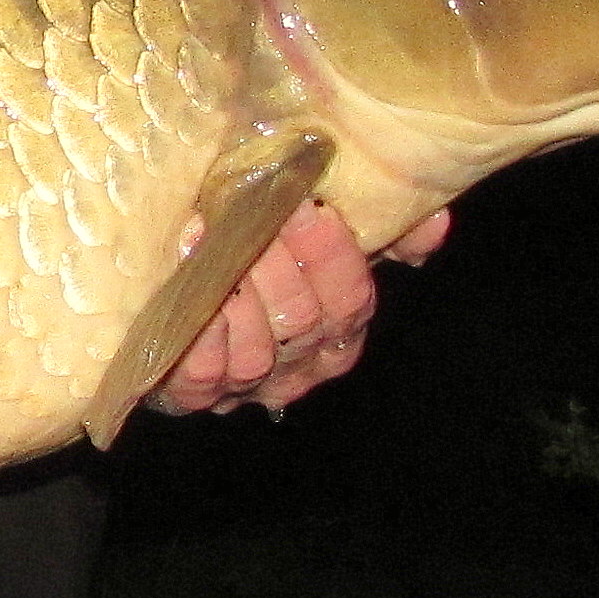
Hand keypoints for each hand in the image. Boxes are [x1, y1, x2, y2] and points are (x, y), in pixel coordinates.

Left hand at [149, 202, 451, 416]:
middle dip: (280, 263)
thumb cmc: (251, 258)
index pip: (351, 302)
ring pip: (257, 351)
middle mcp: (298, 364)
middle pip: (305, 321)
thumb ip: (384, 230)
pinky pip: (204, 369)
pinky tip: (183, 278)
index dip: (331, 255)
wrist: (165, 305)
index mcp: (336, 329)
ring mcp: (245, 383)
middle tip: (254, 214)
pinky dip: (197, 325)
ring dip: (234, 291)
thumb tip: (433, 219)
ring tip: (209, 235)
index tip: (309, 205)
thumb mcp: (314, 235)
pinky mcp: (193, 392)